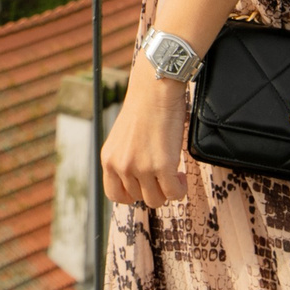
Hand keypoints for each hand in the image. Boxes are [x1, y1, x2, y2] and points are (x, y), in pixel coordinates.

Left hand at [99, 61, 191, 207]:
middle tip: (162, 173)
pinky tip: (181, 174)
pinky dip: (180, 189)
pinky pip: (174, 193)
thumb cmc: (143, 109)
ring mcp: (141, 167)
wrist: (155, 89)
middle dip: (153, 188)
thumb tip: (137, 183)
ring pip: (156, 200)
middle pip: (138, 198)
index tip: (144, 184)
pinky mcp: (162, 166)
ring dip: (167, 190)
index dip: (132, 194)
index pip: (115, 195)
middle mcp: (121, 165)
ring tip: (173, 173)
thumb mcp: (123, 138)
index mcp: (108, 159)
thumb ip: (124, 159)